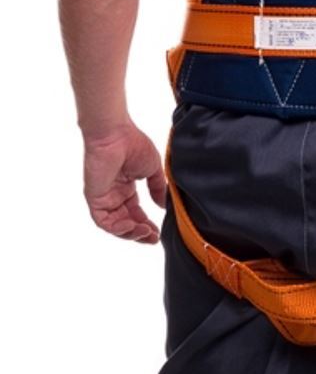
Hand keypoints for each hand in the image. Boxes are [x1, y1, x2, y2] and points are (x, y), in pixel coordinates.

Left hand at [83, 120, 166, 243]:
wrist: (116, 134)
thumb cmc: (133, 144)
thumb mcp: (153, 169)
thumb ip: (157, 188)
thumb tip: (163, 206)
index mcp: (125, 187)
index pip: (135, 213)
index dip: (146, 224)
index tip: (158, 232)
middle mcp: (114, 195)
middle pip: (125, 222)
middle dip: (139, 233)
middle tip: (153, 239)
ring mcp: (103, 197)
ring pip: (114, 225)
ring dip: (130, 232)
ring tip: (145, 233)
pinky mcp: (94, 198)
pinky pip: (103, 221)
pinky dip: (117, 227)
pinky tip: (132, 226)